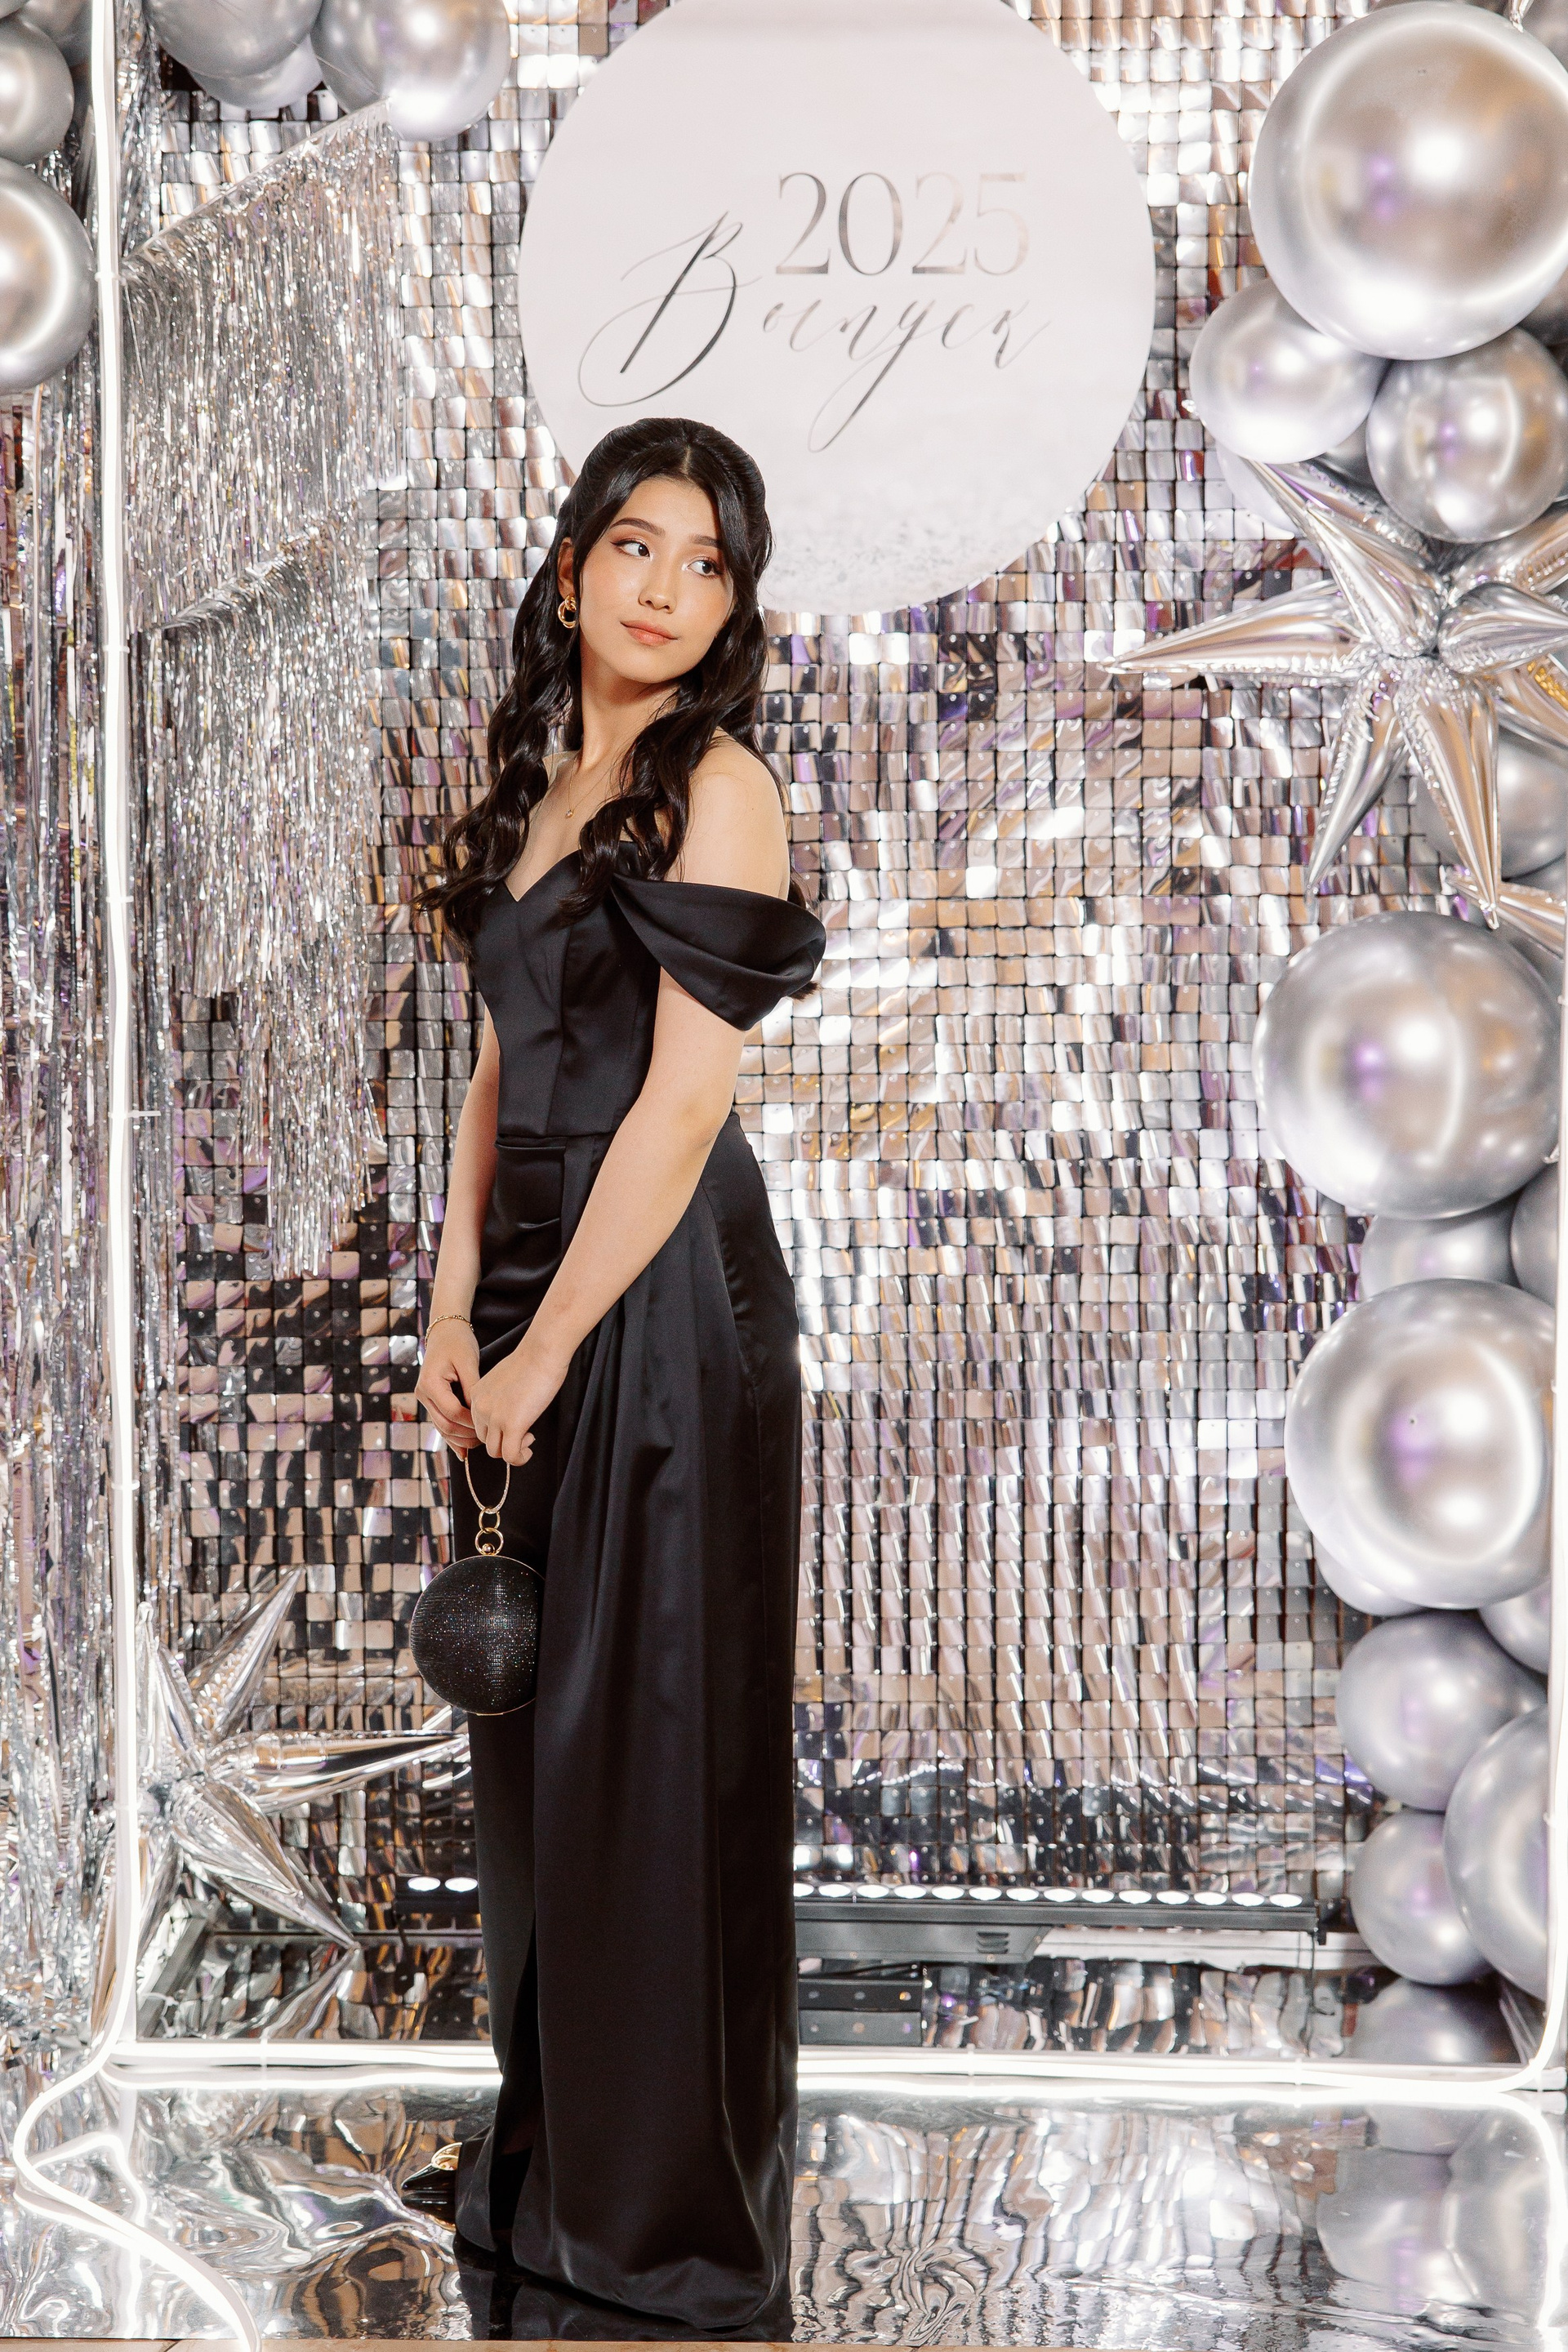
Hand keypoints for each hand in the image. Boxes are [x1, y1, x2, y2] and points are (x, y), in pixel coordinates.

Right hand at [415, 1320, 479, 1451]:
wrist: (445, 1332)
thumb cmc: (458, 1343)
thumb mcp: (468, 1362)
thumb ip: (472, 1387)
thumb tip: (480, 1412)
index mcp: (430, 1384)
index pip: (452, 1412)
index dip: (471, 1422)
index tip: (489, 1425)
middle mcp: (423, 1394)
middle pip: (445, 1424)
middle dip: (466, 1435)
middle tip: (488, 1439)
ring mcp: (425, 1399)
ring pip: (442, 1428)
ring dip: (460, 1439)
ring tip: (480, 1445)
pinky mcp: (431, 1402)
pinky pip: (442, 1423)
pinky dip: (453, 1437)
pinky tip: (465, 1451)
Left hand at [471, 1329, 570, 1465]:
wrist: (541, 1352)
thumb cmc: (531, 1361)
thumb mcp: (505, 1379)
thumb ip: (500, 1397)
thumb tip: (509, 1414)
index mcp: (476, 1394)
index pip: (478, 1424)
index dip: (497, 1430)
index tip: (515, 1425)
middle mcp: (480, 1407)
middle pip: (484, 1439)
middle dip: (504, 1441)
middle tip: (525, 1432)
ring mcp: (494, 1417)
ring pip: (495, 1451)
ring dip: (512, 1450)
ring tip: (528, 1439)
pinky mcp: (512, 1424)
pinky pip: (510, 1456)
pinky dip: (520, 1458)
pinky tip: (530, 1449)